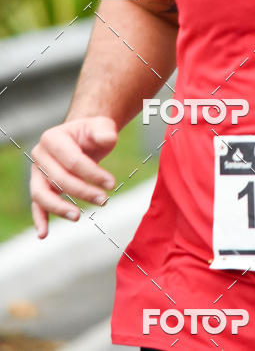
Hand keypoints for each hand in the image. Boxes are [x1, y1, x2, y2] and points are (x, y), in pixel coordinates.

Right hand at [30, 116, 117, 237]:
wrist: (82, 137)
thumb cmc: (92, 133)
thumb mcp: (101, 126)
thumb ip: (104, 131)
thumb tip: (107, 139)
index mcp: (52, 138)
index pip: (72, 160)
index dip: (92, 173)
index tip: (112, 184)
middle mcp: (40, 155)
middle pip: (59, 179)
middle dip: (83, 191)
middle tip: (104, 200)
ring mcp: (37, 172)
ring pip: (42, 194)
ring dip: (59, 208)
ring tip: (78, 216)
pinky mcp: (40, 187)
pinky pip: (37, 205)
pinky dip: (39, 219)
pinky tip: (44, 234)